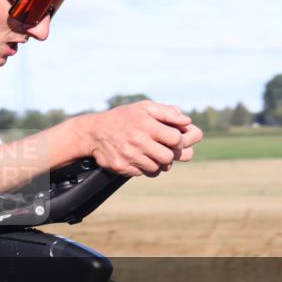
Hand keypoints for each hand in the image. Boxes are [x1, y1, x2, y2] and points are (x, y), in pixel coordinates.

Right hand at [77, 100, 201, 176]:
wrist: (94, 132)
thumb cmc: (124, 118)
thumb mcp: (144, 107)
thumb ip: (168, 112)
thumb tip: (188, 122)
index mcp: (146, 124)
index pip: (177, 139)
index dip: (180, 140)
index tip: (175, 139)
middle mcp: (138, 141)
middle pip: (169, 157)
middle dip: (170, 153)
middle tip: (165, 148)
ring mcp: (129, 156)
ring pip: (158, 168)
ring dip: (159, 162)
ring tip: (151, 153)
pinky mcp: (122, 167)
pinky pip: (145, 174)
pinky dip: (146, 168)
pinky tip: (140, 158)